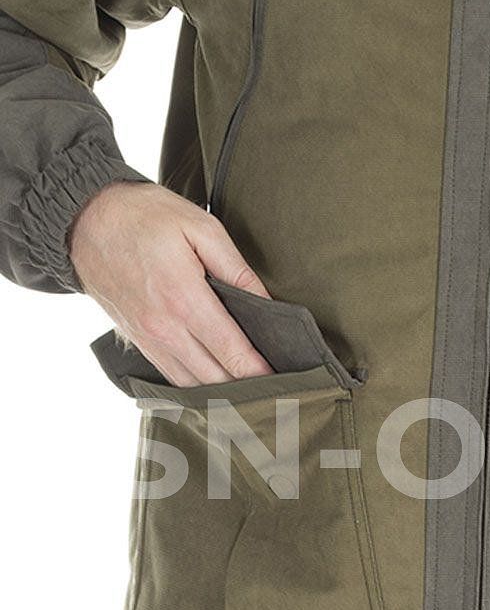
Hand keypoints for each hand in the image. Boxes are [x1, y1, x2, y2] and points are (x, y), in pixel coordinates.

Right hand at [69, 181, 273, 386]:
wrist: (83, 218)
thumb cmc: (146, 216)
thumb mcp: (201, 228)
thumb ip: (237, 270)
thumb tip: (269, 304)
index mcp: (184, 299)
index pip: (233, 352)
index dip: (262, 372)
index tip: (287, 381)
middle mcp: (164, 328)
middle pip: (216, 378)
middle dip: (249, 387)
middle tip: (279, 389)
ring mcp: (148, 339)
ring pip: (193, 386)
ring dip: (224, 393)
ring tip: (255, 391)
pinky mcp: (137, 342)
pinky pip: (172, 378)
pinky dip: (198, 387)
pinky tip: (220, 384)